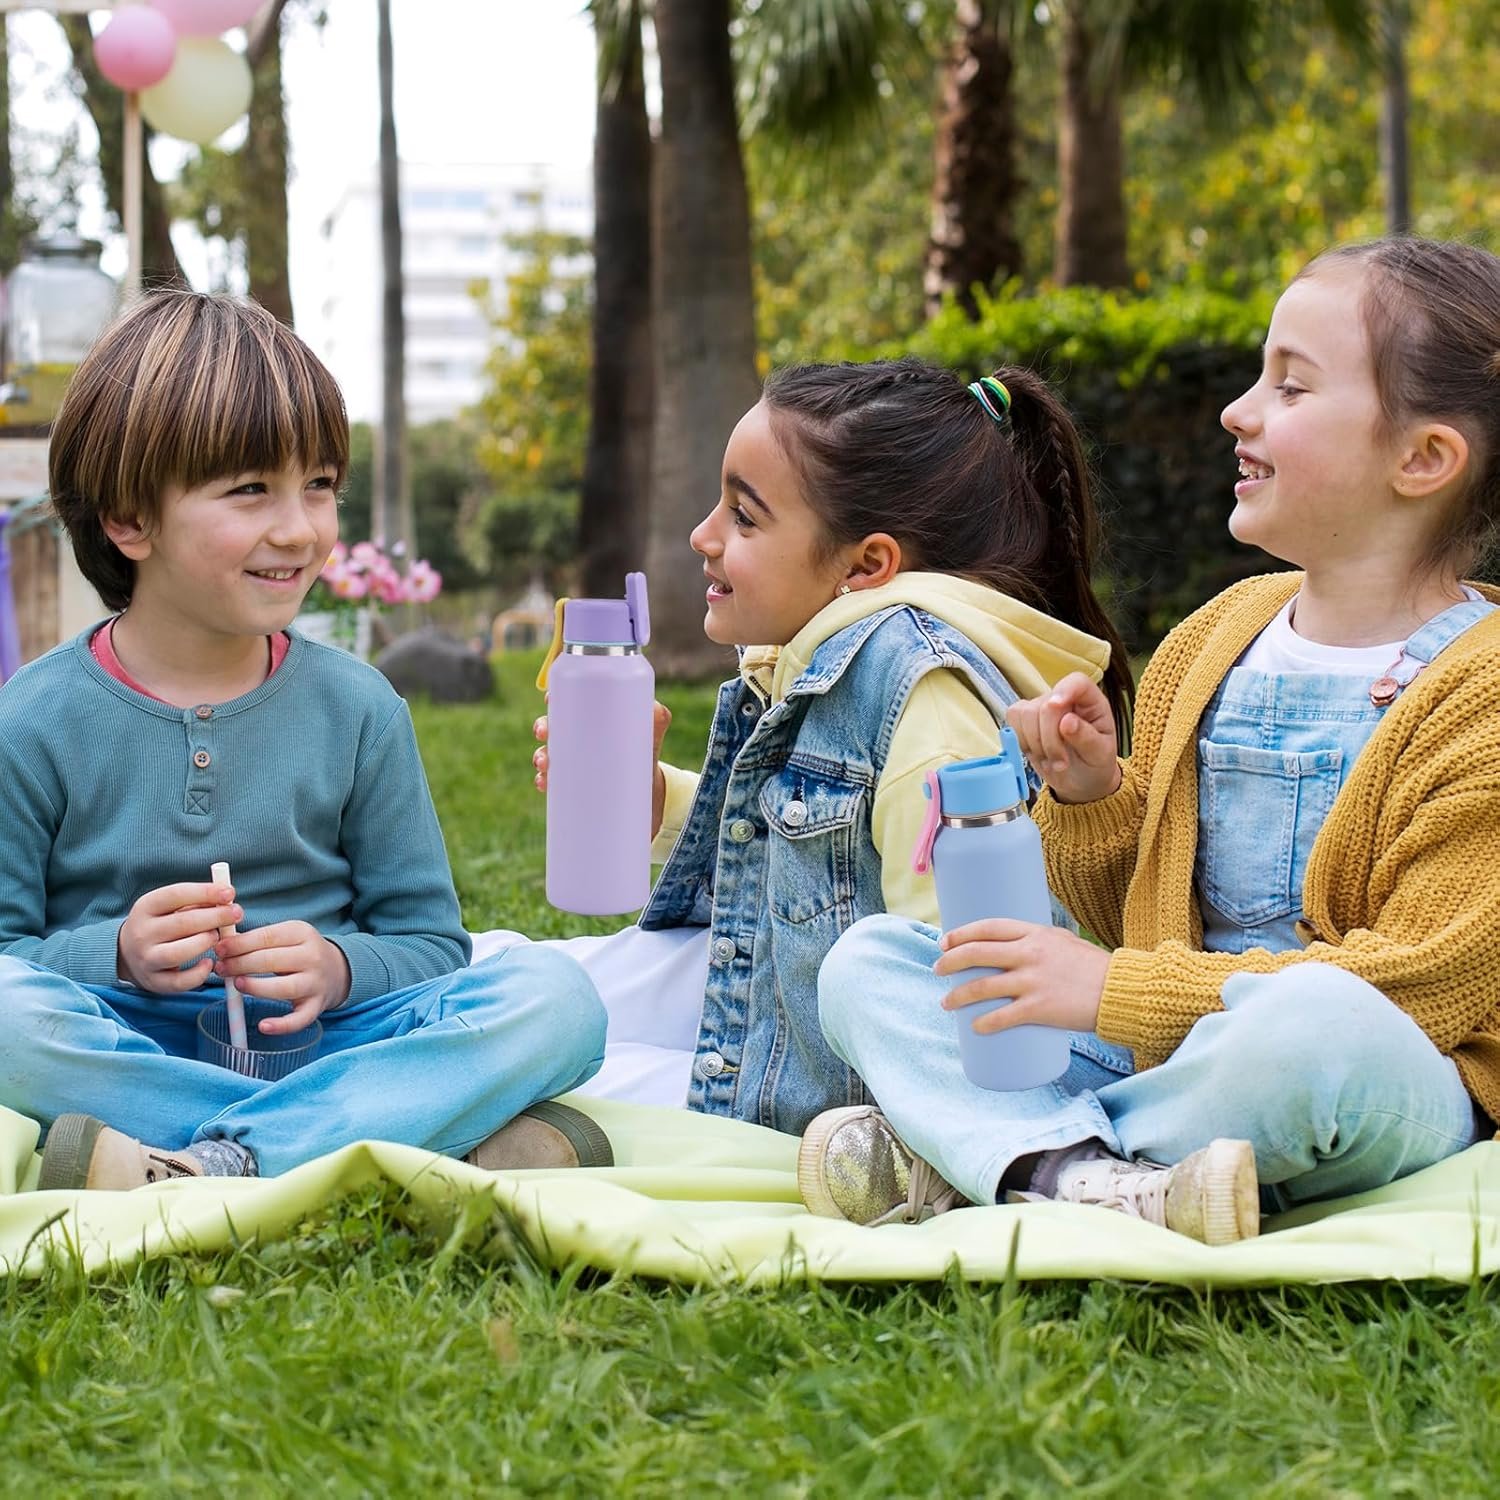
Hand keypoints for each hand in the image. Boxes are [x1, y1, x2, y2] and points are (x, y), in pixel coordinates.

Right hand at [118, 881, 242, 993]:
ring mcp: (146, 960)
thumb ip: (196, 902)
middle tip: (237, 914)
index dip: (205, 893)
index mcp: (146, 907)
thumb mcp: (170, 907)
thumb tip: (226, 898)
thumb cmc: (162, 924)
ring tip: (217, 937)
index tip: (230, 893)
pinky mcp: (155, 982)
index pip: (176, 895)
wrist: (129, 954)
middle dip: (215, 917)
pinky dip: (199, 974)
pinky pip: (180, 982)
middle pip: (181, 923)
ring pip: (177, 954)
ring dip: (204, 943)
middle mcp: (142, 933)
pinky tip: (209, 963)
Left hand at [211, 921, 350, 1033]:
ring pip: (284, 987)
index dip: (239, 944)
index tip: (219, 949)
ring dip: (255, 987)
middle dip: (240, 964)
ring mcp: (316, 983)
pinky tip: (263, 1026)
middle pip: (272, 960)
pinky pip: (299, 1019)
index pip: (267, 936)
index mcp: (302, 933)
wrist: (337, 970)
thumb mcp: (286, 936)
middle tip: (221, 968)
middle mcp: (312, 957)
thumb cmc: (300, 952)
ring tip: (236, 985)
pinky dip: (281, 1025)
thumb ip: (258, 939)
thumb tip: (223, 944)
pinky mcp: (316, 1006)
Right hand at [533, 700, 673, 837]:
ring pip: (547, 754)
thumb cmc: (645, 755)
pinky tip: (544, 783)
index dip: (554, 698)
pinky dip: (543, 781)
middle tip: (545, 733)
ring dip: (539, 756)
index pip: (567, 703)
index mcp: (591, 720)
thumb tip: (656, 710)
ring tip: (545, 764)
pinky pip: (550, 782)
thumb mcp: (652, 736)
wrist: (648, 795)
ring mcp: (572, 763)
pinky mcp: (572, 787)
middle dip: (542, 727)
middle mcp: (577, 739)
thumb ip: (657, 719)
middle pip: (551, 727)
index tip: (550, 699)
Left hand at [935, 919, 1109, 1035]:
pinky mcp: (1040, 1008)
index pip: (988, 927)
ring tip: (946, 1003)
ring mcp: (1033, 981)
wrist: (1121, 991)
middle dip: (950, 962)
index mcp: (1035, 933)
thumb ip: (1039, 943)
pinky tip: (974, 1027)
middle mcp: (1030, 953)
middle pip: (977, 953)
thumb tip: (1013, 948)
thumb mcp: (1064, 942)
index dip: (961, 933)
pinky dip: (985, 1022)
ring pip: (983, 986)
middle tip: (938, 970)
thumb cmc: (1094, 967)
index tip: (944, 941)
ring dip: (958, 995)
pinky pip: (1003, 1016)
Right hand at [1006, 673, 1120, 804]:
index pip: (1076, 682)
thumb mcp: (1100, 754)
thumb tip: (1067, 722)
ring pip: (1024, 714)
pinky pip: (1012, 721)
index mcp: (1090, 701)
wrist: (1080, 779)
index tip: (1057, 707)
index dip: (1064, 691)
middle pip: (1043, 705)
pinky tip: (1038, 754)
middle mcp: (1064, 698)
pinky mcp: (1025, 719)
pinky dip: (1022, 742)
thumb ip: (1087, 738)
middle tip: (1061, 763)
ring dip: (1034, 744)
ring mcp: (1041, 707)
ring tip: (1051, 761)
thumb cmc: (1095, 763)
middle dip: (1049, 739)